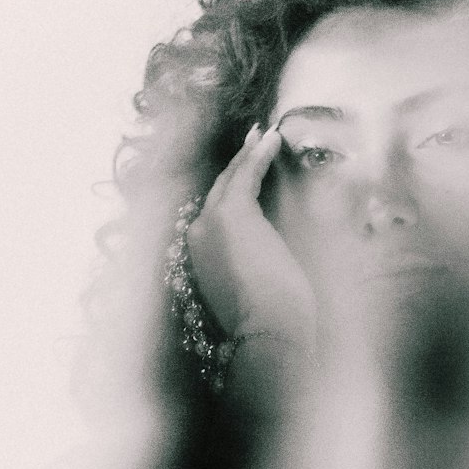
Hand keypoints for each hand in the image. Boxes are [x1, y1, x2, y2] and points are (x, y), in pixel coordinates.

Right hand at [187, 125, 316, 349]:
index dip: (229, 191)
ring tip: (263, 135)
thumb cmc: (269, 320)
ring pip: (228, 180)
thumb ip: (247, 262)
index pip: (213, 215)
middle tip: (250, 142)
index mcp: (199, 257)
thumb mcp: (251, 286)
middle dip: (234, 167)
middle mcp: (197, 236)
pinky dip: (258, 154)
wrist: (266, 333)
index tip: (242, 174)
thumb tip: (263, 248)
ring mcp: (211, 223)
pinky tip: (271, 139)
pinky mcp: (232, 213)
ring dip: (247, 155)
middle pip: (216, 192)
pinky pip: (245, 174)